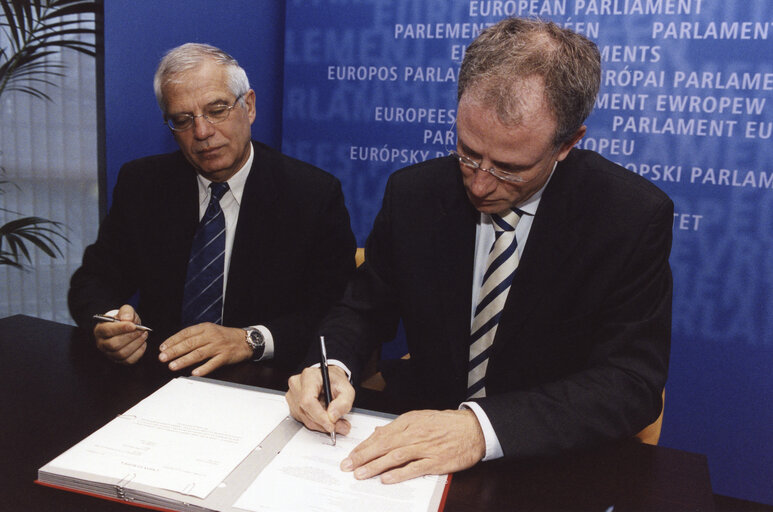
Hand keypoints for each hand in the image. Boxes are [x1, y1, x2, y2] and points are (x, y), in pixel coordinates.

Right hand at [93, 304, 147, 363]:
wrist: (126, 328)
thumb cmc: (124, 319)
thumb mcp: (125, 311)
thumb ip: (126, 311)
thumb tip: (127, 319)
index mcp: (100, 330)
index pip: (107, 331)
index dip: (121, 328)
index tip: (134, 325)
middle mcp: (102, 344)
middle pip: (114, 344)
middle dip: (130, 337)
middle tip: (142, 330)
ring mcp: (109, 354)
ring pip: (121, 353)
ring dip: (136, 344)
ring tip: (144, 335)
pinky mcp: (119, 360)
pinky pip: (129, 360)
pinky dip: (138, 352)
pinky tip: (143, 343)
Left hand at [158, 323, 251, 375]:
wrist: (245, 340)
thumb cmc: (225, 336)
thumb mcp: (210, 330)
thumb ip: (195, 335)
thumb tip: (175, 344)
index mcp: (205, 328)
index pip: (185, 333)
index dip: (173, 340)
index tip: (162, 348)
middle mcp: (211, 336)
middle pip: (190, 343)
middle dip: (174, 351)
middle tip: (163, 357)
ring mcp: (218, 346)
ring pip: (199, 353)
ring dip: (184, 360)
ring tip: (173, 366)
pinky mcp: (225, 356)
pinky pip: (213, 363)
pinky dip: (204, 368)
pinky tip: (195, 373)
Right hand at [286, 365, 353, 436]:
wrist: (330, 379)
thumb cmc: (335, 381)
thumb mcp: (347, 389)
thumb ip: (343, 403)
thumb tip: (332, 417)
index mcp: (309, 376)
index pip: (308, 400)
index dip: (319, 416)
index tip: (331, 425)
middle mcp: (297, 384)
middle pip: (306, 412)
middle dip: (324, 423)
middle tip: (340, 425)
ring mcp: (292, 395)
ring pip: (305, 419)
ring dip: (321, 424)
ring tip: (335, 421)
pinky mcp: (292, 405)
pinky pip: (303, 420)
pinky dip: (316, 423)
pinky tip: (324, 417)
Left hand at [341, 409, 485, 483]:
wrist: (473, 429)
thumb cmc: (446, 424)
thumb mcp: (419, 418)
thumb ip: (398, 427)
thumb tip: (379, 433)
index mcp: (409, 422)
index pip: (381, 435)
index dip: (364, 446)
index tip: (351, 455)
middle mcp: (414, 434)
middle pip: (384, 445)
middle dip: (364, 456)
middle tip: (349, 466)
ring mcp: (425, 448)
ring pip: (395, 456)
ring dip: (376, 465)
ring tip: (361, 474)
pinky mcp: (436, 461)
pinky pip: (414, 468)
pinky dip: (400, 473)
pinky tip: (387, 479)